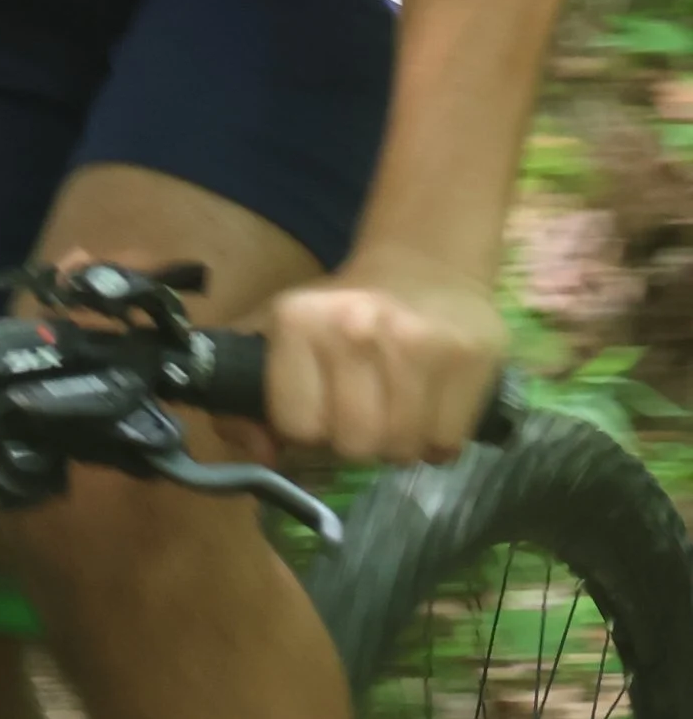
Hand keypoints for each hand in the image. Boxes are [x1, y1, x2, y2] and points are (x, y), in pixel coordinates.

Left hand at [263, 245, 504, 465]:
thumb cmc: (345, 311)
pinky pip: (446, 445)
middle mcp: (355, 327)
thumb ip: (248, 393)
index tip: (322, 408)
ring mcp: (417, 341)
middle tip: (366, 410)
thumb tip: (261, 453)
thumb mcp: (281, 334)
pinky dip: (437, 441)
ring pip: (401, 450)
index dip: (309, 429)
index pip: (297, 426)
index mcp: (299, 319)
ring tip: (398, 408)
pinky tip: (430, 406)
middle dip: (358, 440)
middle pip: (354, 445)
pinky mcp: (469, 358)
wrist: (424, 265)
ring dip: (399, 443)